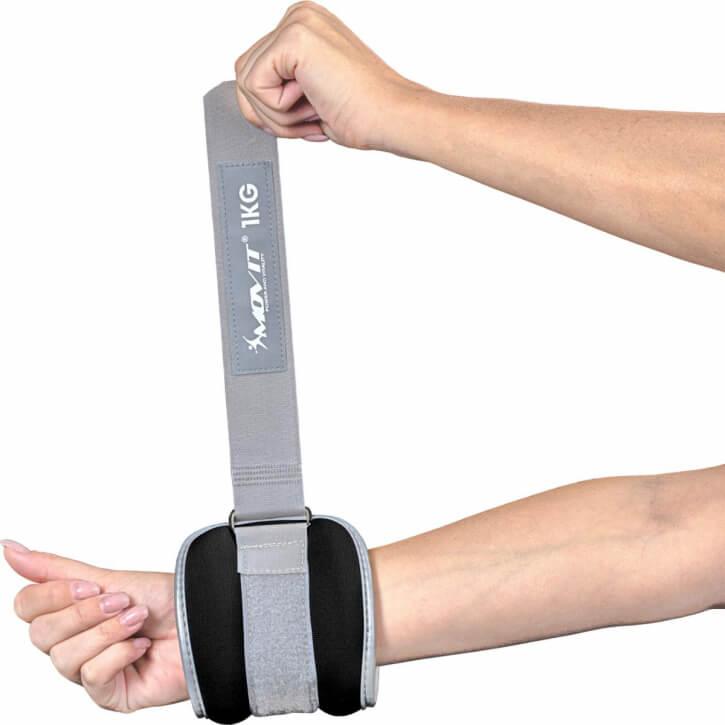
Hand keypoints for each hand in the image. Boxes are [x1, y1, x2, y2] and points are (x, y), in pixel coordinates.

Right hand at [2, 540, 186, 712]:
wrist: (205, 619)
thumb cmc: (165, 598)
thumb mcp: (107, 577)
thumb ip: (54, 568)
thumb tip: (8, 548)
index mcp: (72, 613)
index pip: (28, 607)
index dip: (53, 596)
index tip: (91, 586)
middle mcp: (77, 643)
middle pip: (40, 635)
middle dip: (84, 613)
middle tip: (121, 601)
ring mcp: (91, 670)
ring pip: (64, 658)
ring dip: (107, 632)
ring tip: (137, 620)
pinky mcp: (110, 694)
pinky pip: (92, 678)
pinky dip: (119, 654)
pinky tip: (141, 645)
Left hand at [234, 1, 427, 149]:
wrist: (390, 116)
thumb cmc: (363, 111)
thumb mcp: (308, 95)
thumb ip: (278, 87)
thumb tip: (248, 104)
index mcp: (302, 28)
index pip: (253, 71)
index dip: (273, 108)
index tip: (309, 114)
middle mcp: (298, 18)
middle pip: (243, 77)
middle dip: (272, 114)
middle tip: (311, 117)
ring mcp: (296, 23)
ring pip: (246, 83)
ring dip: (278, 115)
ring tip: (314, 110)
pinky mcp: (293, 38)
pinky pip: (254, 86)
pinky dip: (280, 111)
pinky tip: (313, 103)